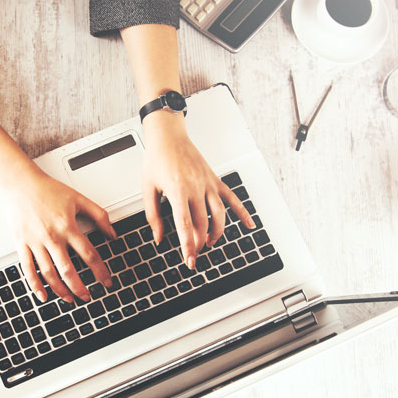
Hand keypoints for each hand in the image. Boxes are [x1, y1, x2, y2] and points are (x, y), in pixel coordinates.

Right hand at [0, 167, 115, 303]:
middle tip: (88, 297)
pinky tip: (43, 296)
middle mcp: (52, 237)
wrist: (20, 183)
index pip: (89, 254)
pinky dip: (35, 285)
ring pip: (49, 274)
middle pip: (68, 270)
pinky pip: (28, 269)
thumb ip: (99, 215)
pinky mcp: (22, 244)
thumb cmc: (48, 189)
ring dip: (61, 290)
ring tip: (70, 299)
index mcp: (67, 226)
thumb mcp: (78, 199)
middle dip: (80, 288)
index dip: (100, 271)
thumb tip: (112, 233)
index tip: (106, 281)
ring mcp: (35, 242)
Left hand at [141, 111, 254, 267]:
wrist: (169, 137)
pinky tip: (250, 225)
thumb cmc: (157, 160)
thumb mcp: (147, 189)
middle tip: (194, 254)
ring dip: (216, 232)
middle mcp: (196, 188)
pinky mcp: (215, 180)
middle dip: (199, 242)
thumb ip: (153, 215)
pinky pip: (233, 198)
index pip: (185, 225)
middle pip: (203, 223)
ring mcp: (208, 184)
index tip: (189, 260)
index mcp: (178, 190)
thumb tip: (158, 237)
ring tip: (209, 243)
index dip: (188, 245)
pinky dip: (243, 212)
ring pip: (219, 214)